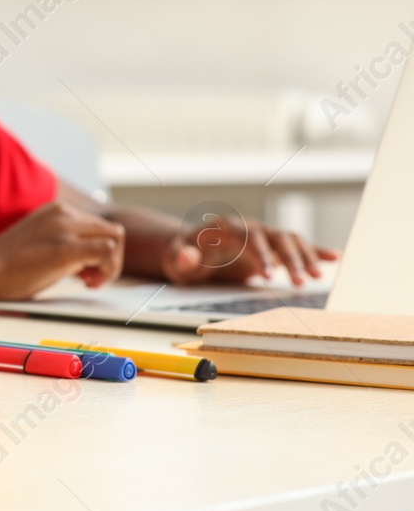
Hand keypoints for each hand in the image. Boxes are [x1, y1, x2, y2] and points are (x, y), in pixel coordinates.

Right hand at [0, 202, 125, 299]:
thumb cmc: (6, 264)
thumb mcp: (40, 241)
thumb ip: (64, 241)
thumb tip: (88, 259)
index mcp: (56, 210)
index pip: (97, 225)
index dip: (97, 250)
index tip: (83, 271)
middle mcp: (63, 213)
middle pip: (111, 230)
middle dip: (109, 258)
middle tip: (89, 279)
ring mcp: (66, 229)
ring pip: (115, 238)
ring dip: (110, 264)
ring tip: (88, 281)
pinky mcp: (67, 248)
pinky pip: (108, 251)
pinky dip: (107, 270)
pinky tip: (87, 283)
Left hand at [160, 214, 339, 285]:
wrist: (191, 249)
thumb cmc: (183, 255)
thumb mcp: (176, 260)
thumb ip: (181, 259)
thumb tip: (187, 255)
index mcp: (226, 227)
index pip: (248, 237)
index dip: (259, 254)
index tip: (267, 276)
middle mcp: (250, 227)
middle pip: (275, 238)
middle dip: (290, 259)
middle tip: (302, 283)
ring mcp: (264, 235)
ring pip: (291, 241)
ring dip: (306, 257)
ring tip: (318, 278)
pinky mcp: (273, 246)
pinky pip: (297, 245)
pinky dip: (315, 250)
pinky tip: (335, 257)